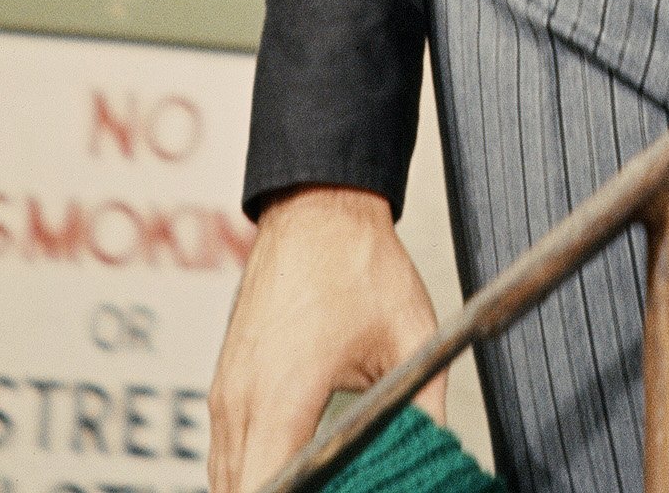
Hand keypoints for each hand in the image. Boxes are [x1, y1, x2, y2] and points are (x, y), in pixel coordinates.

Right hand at [207, 187, 448, 492]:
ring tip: (311, 485)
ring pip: (226, 476)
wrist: (318, 205)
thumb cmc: (359, 262)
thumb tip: (442, 452)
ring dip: (264, 486)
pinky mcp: (225, 381)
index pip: (267, 491)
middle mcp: (243, 398)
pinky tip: (289, 468)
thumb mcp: (411, 336)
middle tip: (328, 489)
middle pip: (242, 492)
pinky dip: (251, 467)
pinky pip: (226, 449)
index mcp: (283, 394)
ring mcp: (227, 390)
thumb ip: (424, 406)